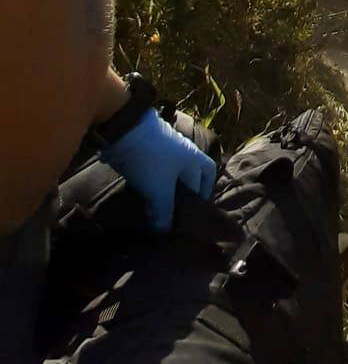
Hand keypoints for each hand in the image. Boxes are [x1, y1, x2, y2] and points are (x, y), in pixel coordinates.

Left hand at [100, 108, 216, 231]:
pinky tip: (145, 198)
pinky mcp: (148, 152)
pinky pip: (156, 172)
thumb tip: (164, 233)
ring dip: (166, 192)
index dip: (204, 193)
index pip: (207, 176)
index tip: (196, 211)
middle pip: (190, 176)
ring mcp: (166, 151)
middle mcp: (184, 153)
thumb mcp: (159, 190)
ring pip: (171, 175)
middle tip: (176, 214)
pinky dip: (153, 185)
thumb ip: (164, 212)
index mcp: (194, 159)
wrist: (124, 131)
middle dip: (184, 194)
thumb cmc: (152, 159)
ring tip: (158, 210)